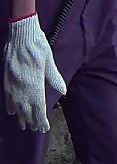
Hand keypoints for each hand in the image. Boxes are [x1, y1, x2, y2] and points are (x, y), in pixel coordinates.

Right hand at [3, 14, 65, 131]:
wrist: (20, 34)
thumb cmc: (38, 46)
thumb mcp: (49, 61)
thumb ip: (54, 78)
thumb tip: (63, 91)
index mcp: (34, 83)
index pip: (38, 107)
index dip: (41, 119)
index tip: (44, 128)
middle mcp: (22, 86)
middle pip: (26, 109)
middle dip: (31, 121)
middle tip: (36, 129)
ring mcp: (12, 83)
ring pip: (15, 105)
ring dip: (20, 116)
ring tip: (24, 125)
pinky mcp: (6, 78)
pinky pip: (8, 97)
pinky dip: (10, 105)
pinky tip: (11, 111)